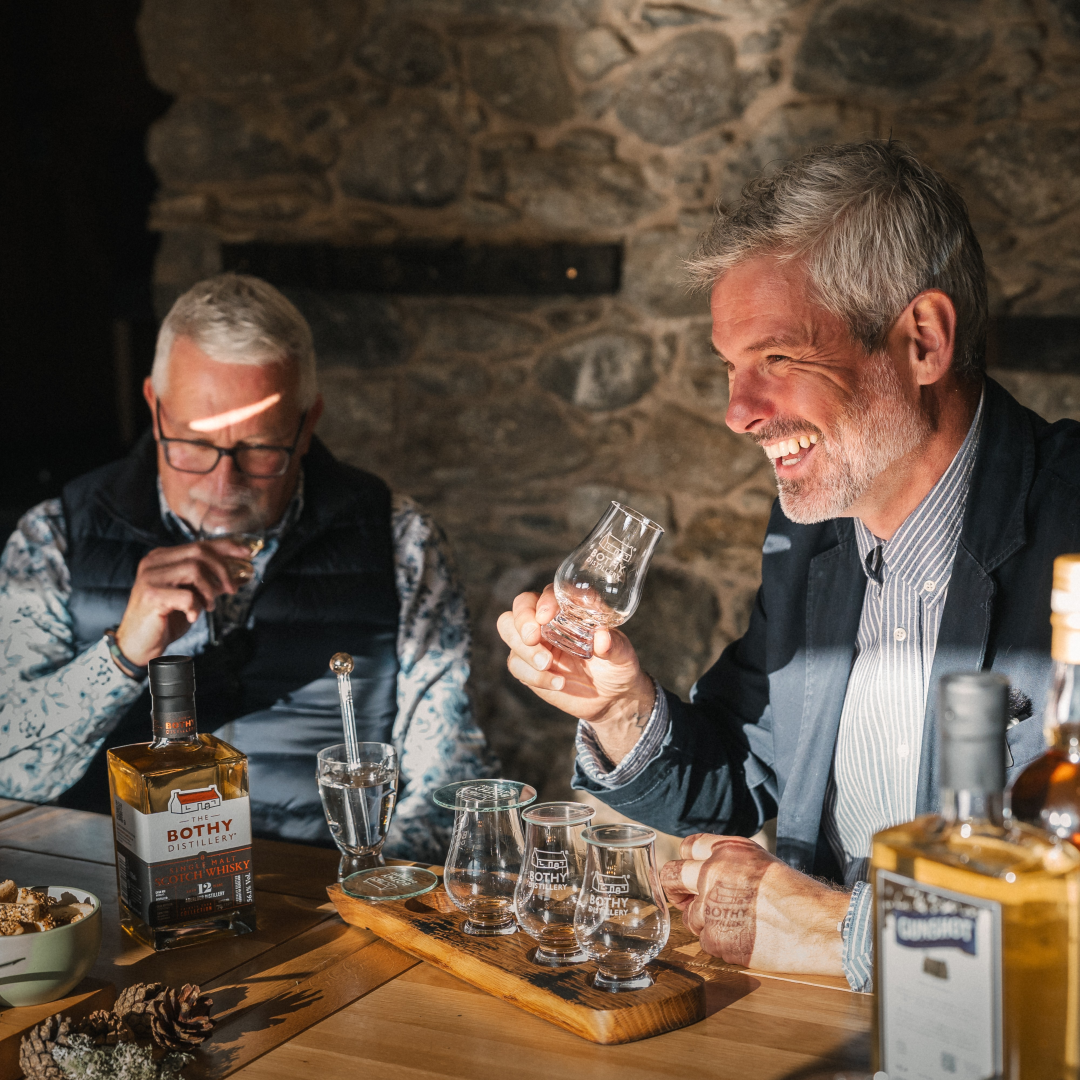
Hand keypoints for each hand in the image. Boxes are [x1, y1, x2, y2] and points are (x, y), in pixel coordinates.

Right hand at [115, 539, 253, 666]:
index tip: (247, 554)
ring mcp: (150, 577)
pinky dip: (196, 607)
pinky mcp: (151, 596)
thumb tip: (239, 576)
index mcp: (163, 557)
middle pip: (199, 552)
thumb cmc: (165, 619)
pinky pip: (187, 596)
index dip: (226, 547)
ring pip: (194, 570)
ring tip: (208, 606)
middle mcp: (154, 562)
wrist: (138, 644)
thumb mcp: (192, 596)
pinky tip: (192, 616)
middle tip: (231, 590)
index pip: (200, 544)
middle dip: (223, 570)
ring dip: (209, 590)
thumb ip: (210, 583)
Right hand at [496, 586, 655, 763]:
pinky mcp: (528, 666)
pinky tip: (558, 683)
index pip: (549, 593)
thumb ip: (613, 643)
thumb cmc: (617, 665)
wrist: (612, 697)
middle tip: (534, 639)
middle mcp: (548, 620)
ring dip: (525, 650)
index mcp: (569, 608)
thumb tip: (602, 638)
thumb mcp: (622, 652)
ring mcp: (535, 643)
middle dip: (522, 620)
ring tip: (547, 665)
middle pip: (520, 605)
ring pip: (509, 632)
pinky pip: (516, 664)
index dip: (544, 601)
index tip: (546, 617)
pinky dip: (534, 675)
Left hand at [661, 834, 847, 975]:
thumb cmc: (797, 895)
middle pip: (670, 875)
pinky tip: (744, 938)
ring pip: (689, 915)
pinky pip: (704, 940)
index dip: (686, 861)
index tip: (687, 872)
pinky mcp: (715, 938)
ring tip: (737, 923)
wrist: (819, 927)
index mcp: (726, 850)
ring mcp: (710, 907)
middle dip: (674, 888)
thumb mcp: (760, 859)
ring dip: (705, 921)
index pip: (686, 847)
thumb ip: (727, 860)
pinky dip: (719, 942)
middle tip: (682, 897)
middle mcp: (712, 873)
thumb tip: (699, 867)